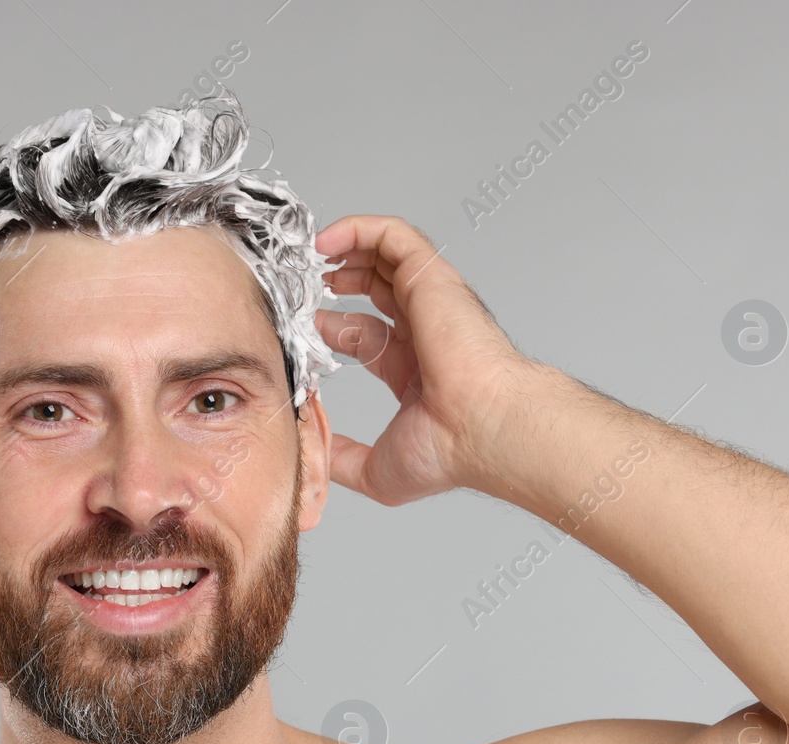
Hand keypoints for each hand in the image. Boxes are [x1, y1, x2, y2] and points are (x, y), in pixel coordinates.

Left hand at [314, 215, 546, 504]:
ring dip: (346, 248)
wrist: (485, 429)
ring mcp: (430, 303)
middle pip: (377, 288)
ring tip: (311, 255)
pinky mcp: (431, 278)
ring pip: (387, 254)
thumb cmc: (450, 452)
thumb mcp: (376, 470)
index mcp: (416, 369)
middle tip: (303, 285)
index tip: (305, 329)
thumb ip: (341, 459)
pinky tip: (326, 241)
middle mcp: (425, 331)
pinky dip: (358, 228)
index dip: (333, 327)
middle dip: (338, 281)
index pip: (368, 334)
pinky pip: (394, 235)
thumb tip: (314, 454)